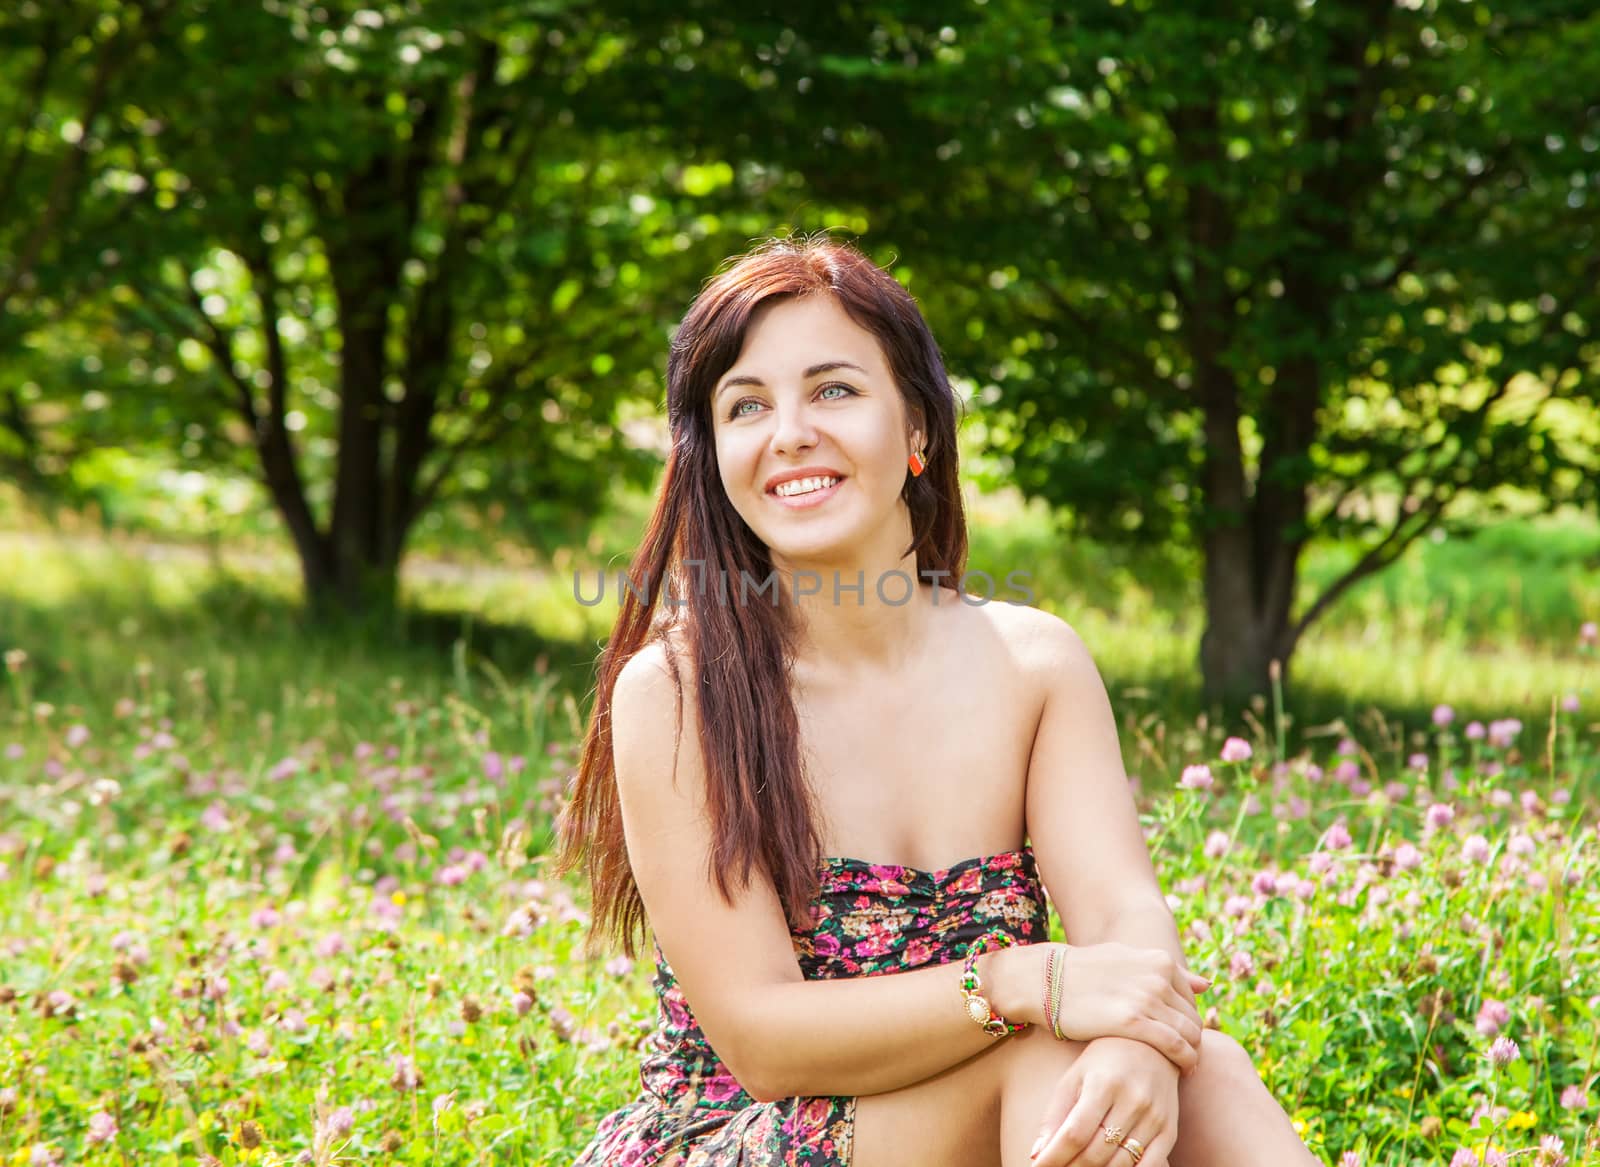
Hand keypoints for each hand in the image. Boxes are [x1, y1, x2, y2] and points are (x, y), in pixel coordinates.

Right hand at [1005, 942, 1207, 1074]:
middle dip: (1194, 1041)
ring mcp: (1146, 997)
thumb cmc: (1084, 973)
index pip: (1192, 1000)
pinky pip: (1174, 1046)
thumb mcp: (1127, 960)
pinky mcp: (1132, 1021)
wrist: (1045, 980)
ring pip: (1189, 1034)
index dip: (1190, 1023)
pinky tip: (1180, 1072)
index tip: (1183, 1039)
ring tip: (1185, 1069)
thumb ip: (1165, 973)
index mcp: (1159, 961)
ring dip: (1192, 1054)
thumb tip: (1207, 984)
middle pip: (1193, 1018)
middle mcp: (1157, 976)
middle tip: (1187, 1059)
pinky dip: (1184, 1060)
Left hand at [1028, 1036, 1179, 1166]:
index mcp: (1102, 1084)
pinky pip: (1151, 1166)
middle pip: (1096, 1153)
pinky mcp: (1170, 1130)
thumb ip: (1055, 1115)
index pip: (1074, 1134)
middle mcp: (1131, 1101)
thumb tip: (1037, 1154)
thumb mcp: (1074, 1077)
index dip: (1054, 1157)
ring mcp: (1154, 1117)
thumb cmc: (1103, 1061)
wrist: (1152, 1044)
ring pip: (1120, 1163)